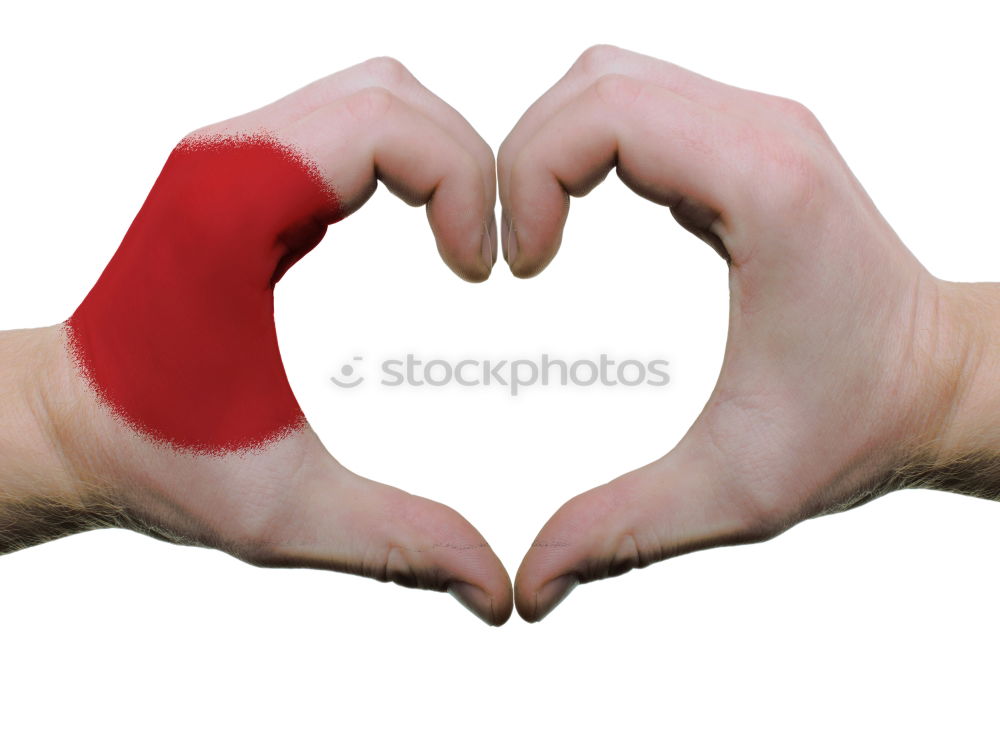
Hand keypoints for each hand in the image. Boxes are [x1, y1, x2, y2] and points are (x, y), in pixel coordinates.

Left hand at [0, 57, 510, 624]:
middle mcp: (227, 159)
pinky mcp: (244, 172)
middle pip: (392, 94)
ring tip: (460, 240)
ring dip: (438, 153)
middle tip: (484, 254)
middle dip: (467, 160)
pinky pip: (347, 123)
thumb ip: (401, 543)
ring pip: (374, 94)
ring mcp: (232, 156)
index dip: (465, 182)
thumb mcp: (284, 514)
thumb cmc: (156, 455)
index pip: (387, 125)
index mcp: (233, 211)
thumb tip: (498, 590)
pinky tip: (420, 230)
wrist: (73, 421)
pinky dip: (405, 159)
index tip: (479, 271)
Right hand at [502, 45, 995, 621]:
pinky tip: (574, 216)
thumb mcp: (734, 492)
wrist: (937, 379)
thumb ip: (620, 532)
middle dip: (522, 155)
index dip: (527, 176)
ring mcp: (760, 127)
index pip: (605, 115)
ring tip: (535, 232)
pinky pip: (641, 104)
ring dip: (552, 144)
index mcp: (765, 191)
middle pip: (595, 82)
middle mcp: (766, 133)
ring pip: (612, 78)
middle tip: (512, 251)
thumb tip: (527, 586)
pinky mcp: (749, 141)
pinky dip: (586, 146)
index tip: (520, 267)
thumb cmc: (856, 426)